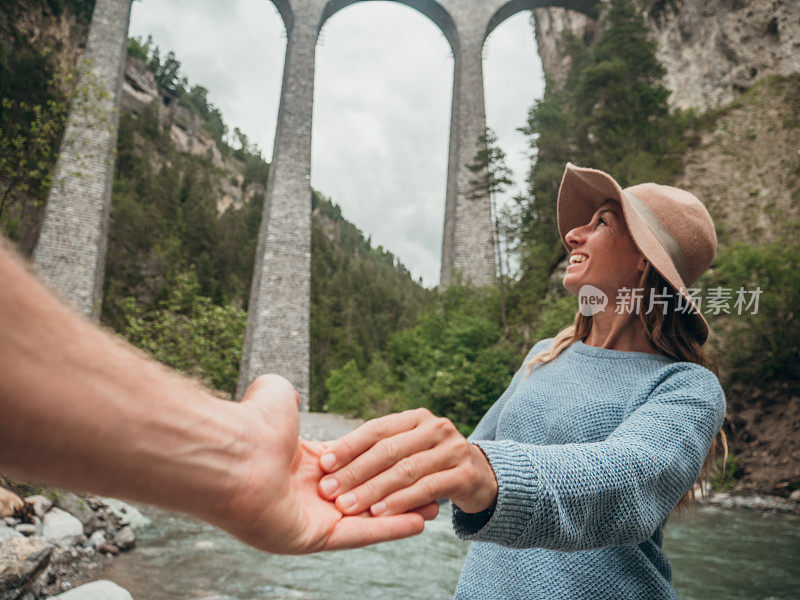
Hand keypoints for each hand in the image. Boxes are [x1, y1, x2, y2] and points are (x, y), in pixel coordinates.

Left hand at [209, 376, 437, 553]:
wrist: (232, 453)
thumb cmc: (251, 423)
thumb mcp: (276, 396)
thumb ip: (286, 393)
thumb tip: (289, 394)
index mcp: (304, 464)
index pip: (352, 465)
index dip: (380, 462)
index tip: (407, 457)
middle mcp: (310, 494)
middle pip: (365, 493)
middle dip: (397, 492)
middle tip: (431, 489)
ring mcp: (312, 518)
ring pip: (369, 518)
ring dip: (402, 512)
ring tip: (436, 507)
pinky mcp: (315, 538)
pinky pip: (361, 535)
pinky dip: (392, 529)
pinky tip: (421, 520)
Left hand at [316, 408, 497, 516]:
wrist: (481, 478)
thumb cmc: (430, 466)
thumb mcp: (407, 448)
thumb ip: (377, 449)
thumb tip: (325, 457)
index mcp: (416, 418)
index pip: (377, 429)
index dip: (349, 446)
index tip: (323, 464)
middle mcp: (436, 428)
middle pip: (389, 450)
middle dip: (355, 471)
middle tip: (328, 491)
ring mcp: (453, 450)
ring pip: (406, 471)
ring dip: (373, 490)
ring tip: (347, 506)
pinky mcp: (465, 475)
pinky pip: (426, 489)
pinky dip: (400, 502)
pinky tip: (379, 514)